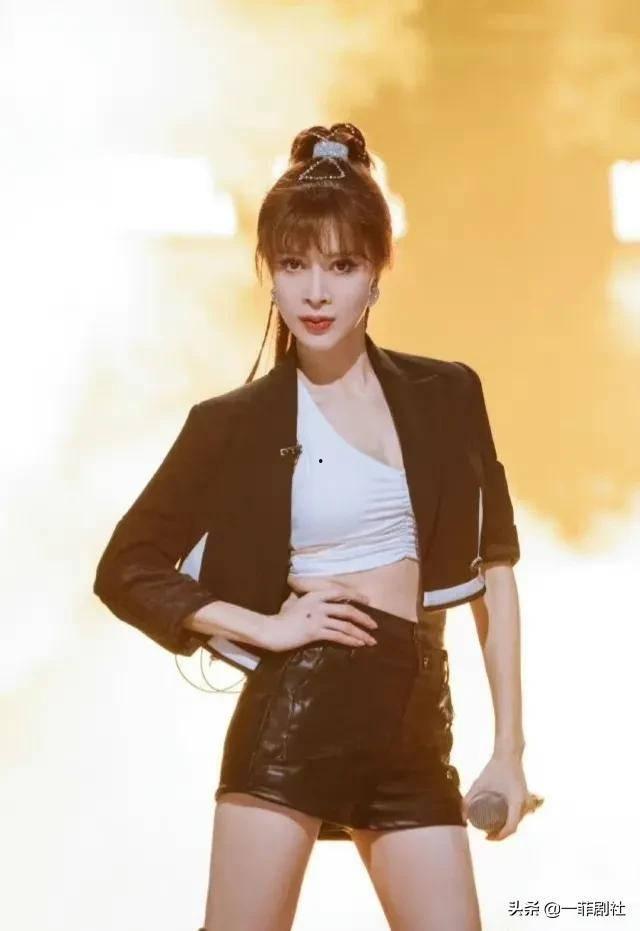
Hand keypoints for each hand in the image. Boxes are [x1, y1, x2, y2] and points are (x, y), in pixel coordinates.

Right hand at [262, 585, 378, 652]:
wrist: (270, 630)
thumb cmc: (281, 618)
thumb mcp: (293, 602)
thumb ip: (304, 598)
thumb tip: (308, 595)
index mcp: (314, 594)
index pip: (340, 592)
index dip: (356, 596)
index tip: (367, 601)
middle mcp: (318, 604)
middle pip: (347, 609)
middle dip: (364, 618)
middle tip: (374, 625)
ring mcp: (317, 618)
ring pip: (345, 624)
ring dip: (361, 633)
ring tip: (371, 640)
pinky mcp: (315, 632)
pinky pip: (337, 635)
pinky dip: (350, 640)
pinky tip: (358, 644)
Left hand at [462, 753, 530, 840]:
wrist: (508, 754)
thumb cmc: (494, 768)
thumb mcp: (479, 784)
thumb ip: (468, 799)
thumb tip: (462, 817)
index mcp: (516, 802)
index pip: (511, 828)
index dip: (500, 837)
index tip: (487, 838)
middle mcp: (524, 803)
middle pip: (515, 826)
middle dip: (501, 834)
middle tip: (487, 835)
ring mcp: (526, 800)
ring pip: (517, 820)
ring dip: (507, 827)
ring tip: (492, 829)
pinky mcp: (524, 796)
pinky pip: (520, 813)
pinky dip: (511, 820)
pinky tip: (503, 821)